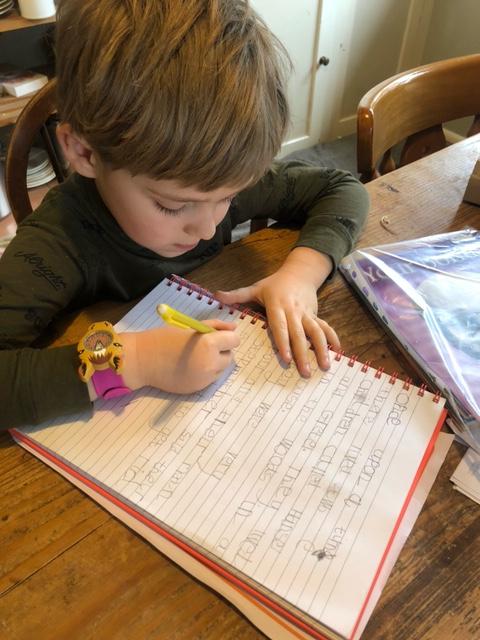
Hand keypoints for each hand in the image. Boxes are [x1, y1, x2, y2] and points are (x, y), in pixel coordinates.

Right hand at [121, 319, 238, 393]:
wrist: (141, 361)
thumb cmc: (163, 338)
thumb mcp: (189, 327)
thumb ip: (213, 326)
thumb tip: (234, 327)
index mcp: (209, 345)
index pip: (234, 340)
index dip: (227, 337)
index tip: (216, 336)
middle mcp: (210, 364)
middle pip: (229, 357)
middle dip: (221, 350)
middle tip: (203, 346)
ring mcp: (204, 379)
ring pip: (221, 369)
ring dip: (214, 362)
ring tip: (195, 356)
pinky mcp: (198, 389)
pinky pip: (210, 379)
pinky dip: (205, 372)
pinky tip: (189, 366)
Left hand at [215, 248, 339, 376]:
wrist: (299, 272)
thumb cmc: (274, 284)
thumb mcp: (256, 287)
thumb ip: (237, 295)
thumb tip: (216, 295)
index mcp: (278, 306)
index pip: (280, 327)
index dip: (283, 342)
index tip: (285, 358)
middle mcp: (294, 311)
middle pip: (299, 334)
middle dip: (303, 353)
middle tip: (305, 372)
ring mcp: (307, 314)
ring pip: (316, 332)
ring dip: (322, 349)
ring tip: (325, 366)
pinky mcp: (315, 315)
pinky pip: (325, 327)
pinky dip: (332, 338)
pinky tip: (338, 352)